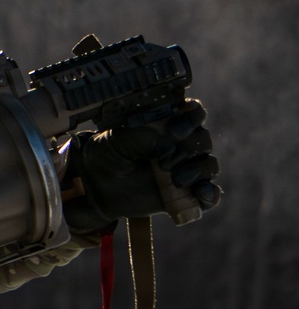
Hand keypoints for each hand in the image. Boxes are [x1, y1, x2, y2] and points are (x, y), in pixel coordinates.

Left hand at [63, 99, 220, 231]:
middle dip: (189, 149)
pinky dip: (211, 195)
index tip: (174, 132)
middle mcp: (181, 145)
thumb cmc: (108, 155)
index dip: (192, 118)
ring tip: (176, 180)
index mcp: (168, 124)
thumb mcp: (117, 141)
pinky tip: (202, 195)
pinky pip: (209, 195)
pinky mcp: (185, 193)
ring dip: (199, 171)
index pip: (193, 113)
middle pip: (203, 140)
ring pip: (209, 165)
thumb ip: (141, 138)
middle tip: (164, 162)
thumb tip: (169, 147)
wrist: (98, 185)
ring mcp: (185, 169)